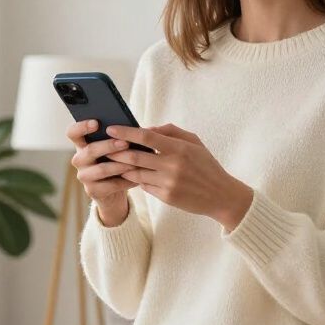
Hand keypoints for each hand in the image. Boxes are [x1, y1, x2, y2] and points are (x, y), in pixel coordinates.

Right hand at [65, 118, 138, 207]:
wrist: (115, 190)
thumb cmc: (117, 161)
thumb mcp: (116, 148)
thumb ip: (119, 137)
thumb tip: (137, 129)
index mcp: (82, 144)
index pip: (73, 132)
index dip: (81, 126)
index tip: (96, 123)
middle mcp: (79, 160)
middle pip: (90, 150)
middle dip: (109, 146)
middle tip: (126, 143)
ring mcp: (84, 176)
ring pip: (102, 169)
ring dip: (121, 165)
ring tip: (136, 162)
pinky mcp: (92, 191)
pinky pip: (111, 185)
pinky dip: (126, 181)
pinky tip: (138, 178)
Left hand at [105, 122, 252, 227]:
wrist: (221, 195)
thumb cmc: (207, 166)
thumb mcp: (195, 142)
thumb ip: (171, 132)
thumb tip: (148, 127)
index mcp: (179, 148)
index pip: (146, 136)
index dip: (126, 132)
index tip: (111, 128)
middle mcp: (172, 165)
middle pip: (135, 156)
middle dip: (116, 151)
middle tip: (104, 146)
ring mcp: (168, 183)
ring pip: (135, 173)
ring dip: (122, 167)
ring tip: (112, 161)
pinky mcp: (166, 197)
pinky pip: (144, 186)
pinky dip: (135, 180)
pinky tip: (129, 175)